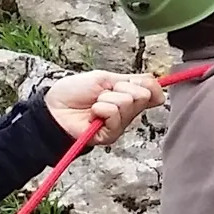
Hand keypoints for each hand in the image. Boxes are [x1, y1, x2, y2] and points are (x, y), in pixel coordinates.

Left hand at [44, 71, 164, 145]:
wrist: (54, 106)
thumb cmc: (75, 91)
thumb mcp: (106, 78)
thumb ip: (133, 81)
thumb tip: (158, 86)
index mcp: (130, 96)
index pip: (154, 91)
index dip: (147, 85)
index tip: (129, 81)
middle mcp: (129, 112)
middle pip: (143, 95)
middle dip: (121, 88)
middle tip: (104, 93)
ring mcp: (120, 125)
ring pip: (128, 104)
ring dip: (107, 99)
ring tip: (94, 104)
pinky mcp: (110, 136)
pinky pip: (115, 116)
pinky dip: (102, 109)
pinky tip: (93, 114)